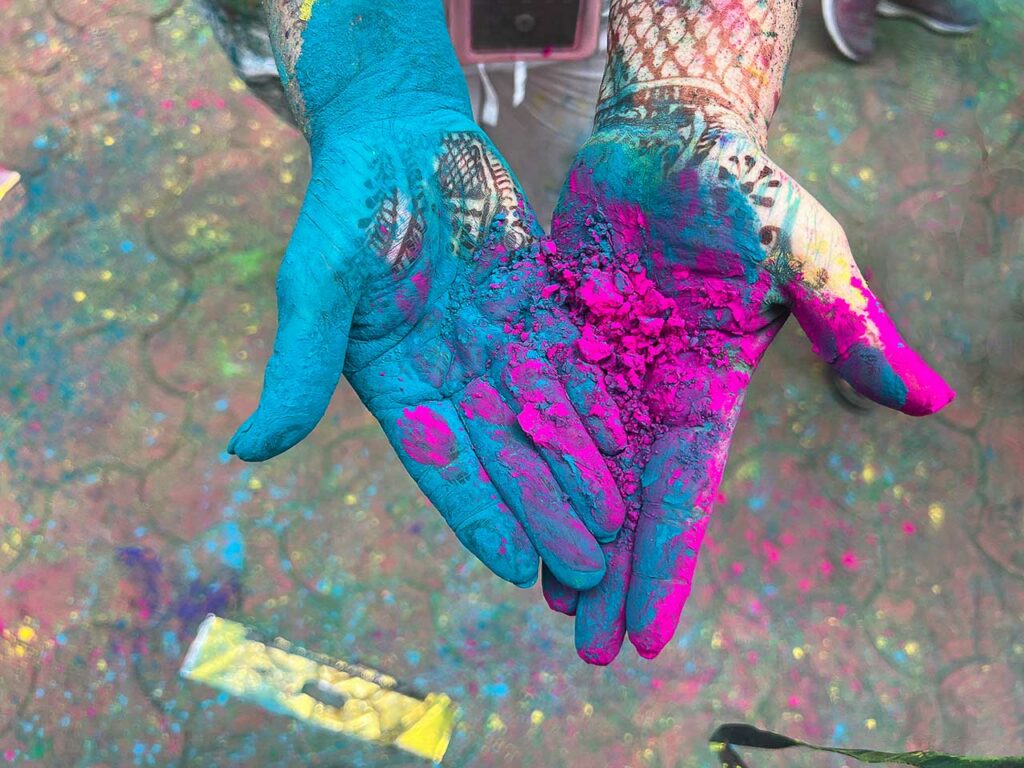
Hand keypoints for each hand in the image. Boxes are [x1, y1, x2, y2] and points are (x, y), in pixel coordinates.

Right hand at [229, 0, 626, 589]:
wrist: (401, 134)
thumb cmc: (348, 205)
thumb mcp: (318, 283)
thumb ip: (298, 366)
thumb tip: (243, 451)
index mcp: (397, 386)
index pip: (443, 463)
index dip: (480, 514)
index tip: (516, 568)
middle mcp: (452, 379)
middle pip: (506, 456)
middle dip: (547, 511)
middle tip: (588, 569)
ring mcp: (498, 347)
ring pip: (548, 422)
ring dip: (583, 473)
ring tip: (620, 525)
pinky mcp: (538, 311)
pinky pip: (575, 367)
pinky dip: (600, 407)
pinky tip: (629, 447)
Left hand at [540, 1, 953, 662]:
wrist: (668, 138)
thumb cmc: (742, 190)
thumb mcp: (803, 253)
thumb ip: (847, 326)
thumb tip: (931, 401)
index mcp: (705, 392)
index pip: (684, 497)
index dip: (666, 566)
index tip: (647, 639)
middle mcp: (647, 394)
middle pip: (623, 500)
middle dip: (608, 574)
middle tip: (586, 646)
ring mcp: (593, 367)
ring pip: (569, 465)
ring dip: (555, 529)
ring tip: (543, 599)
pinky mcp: (545, 334)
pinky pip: (522, 403)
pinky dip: (510, 455)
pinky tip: (495, 503)